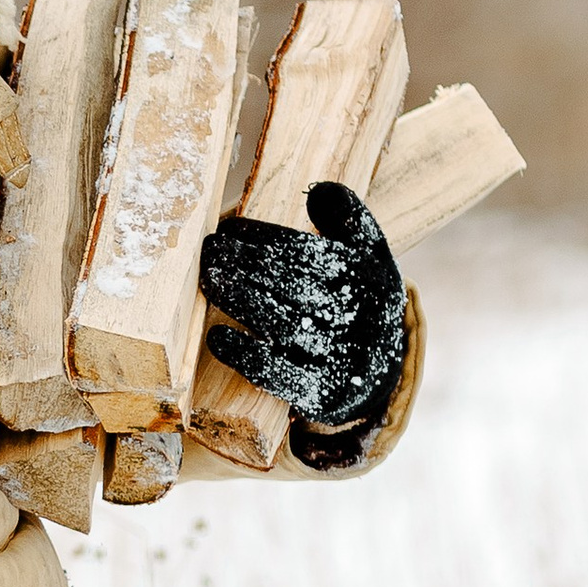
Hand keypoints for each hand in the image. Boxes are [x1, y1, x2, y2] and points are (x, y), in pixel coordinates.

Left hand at [201, 180, 406, 437]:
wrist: (378, 378)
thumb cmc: (359, 304)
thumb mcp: (368, 259)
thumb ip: (349, 220)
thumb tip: (319, 192)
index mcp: (375, 278)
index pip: (311, 252)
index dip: (265, 237)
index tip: (229, 228)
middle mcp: (364, 319)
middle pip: (293, 284)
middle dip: (244, 262)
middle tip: (209, 250)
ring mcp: (344, 360)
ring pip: (282, 324)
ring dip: (240, 298)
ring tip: (210, 278)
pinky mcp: (323, 395)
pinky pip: (279, 374)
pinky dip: (245, 355)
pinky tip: (217, 337)